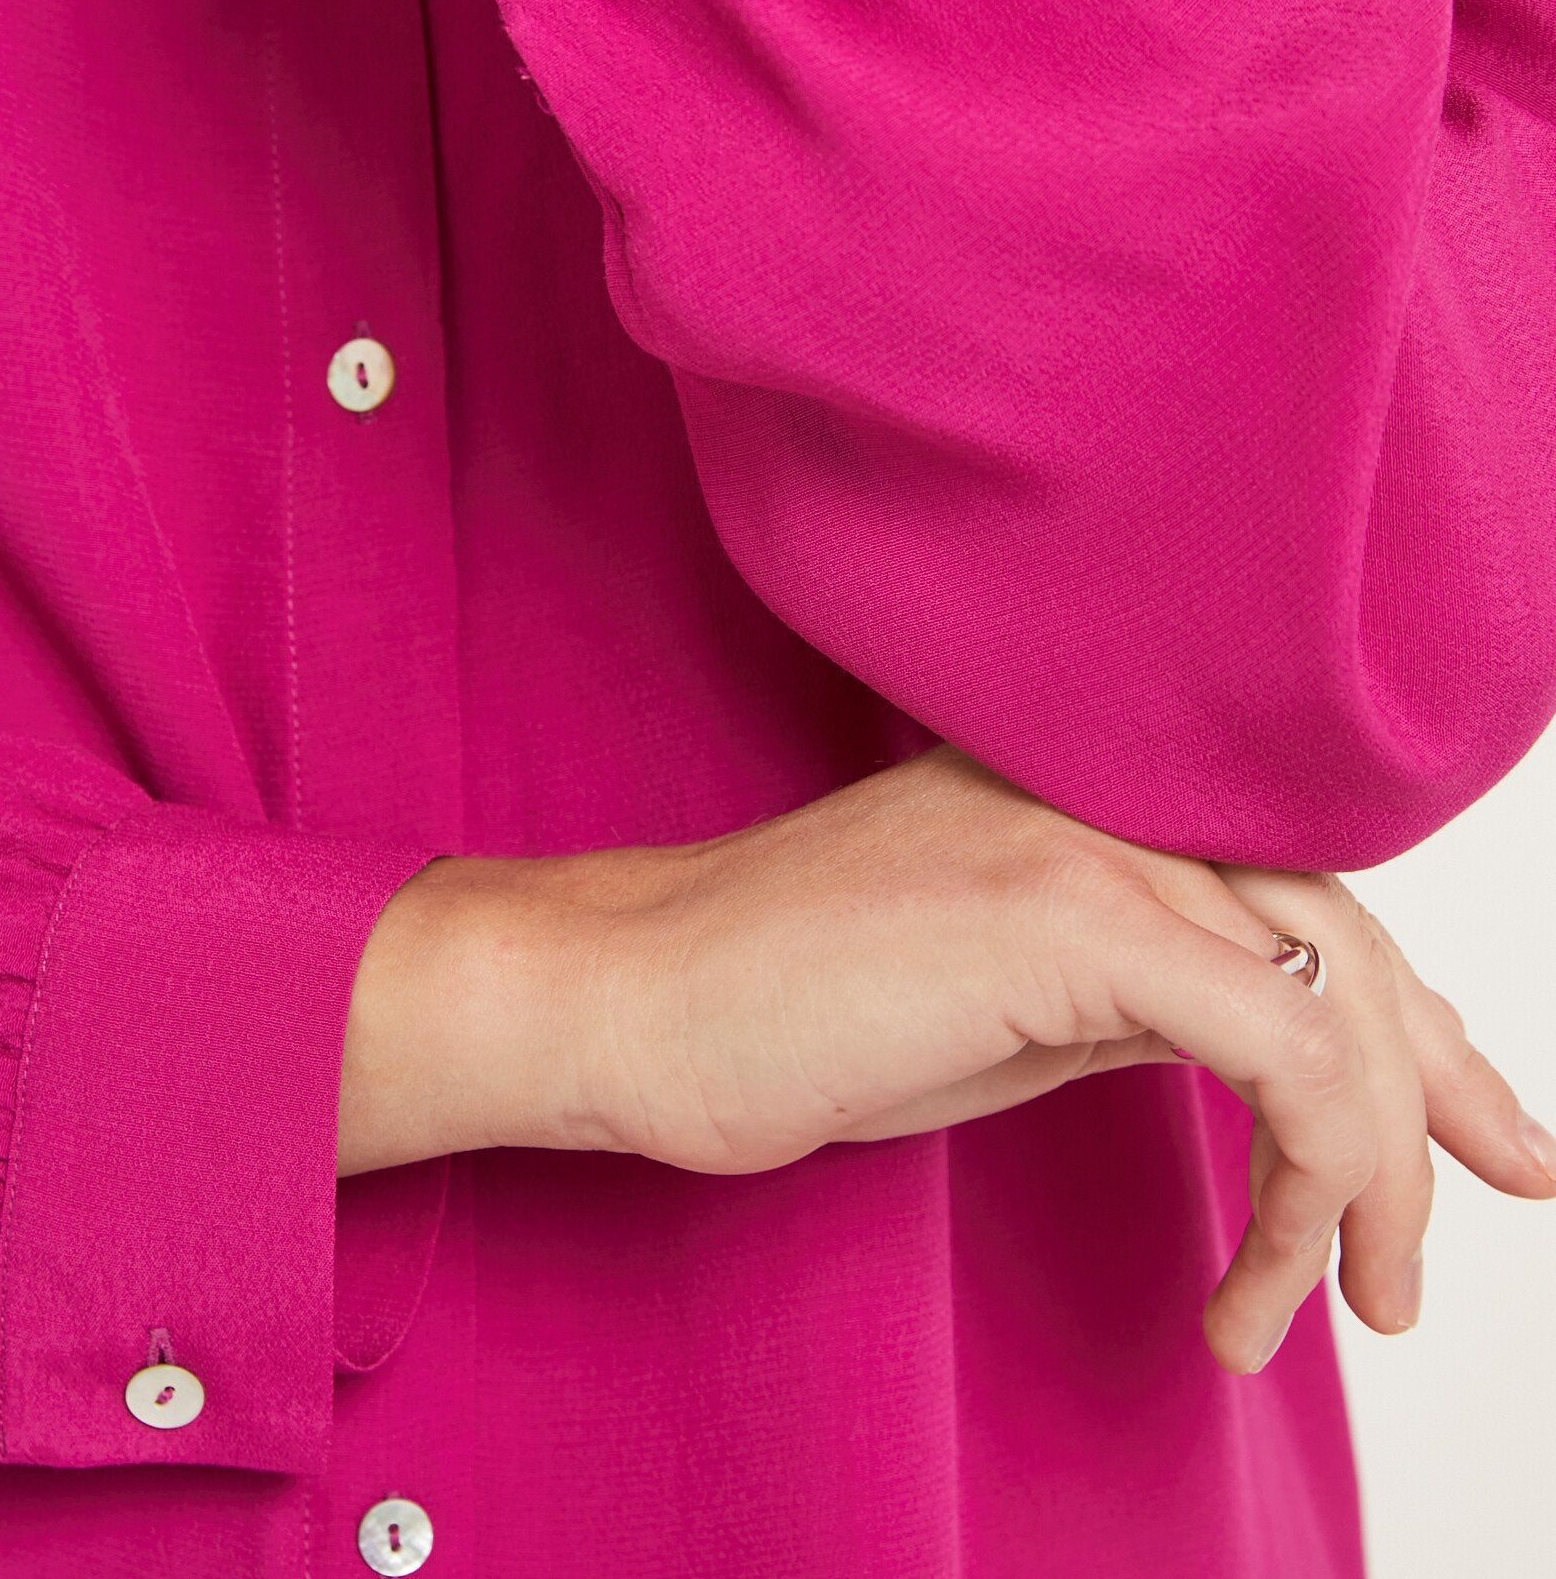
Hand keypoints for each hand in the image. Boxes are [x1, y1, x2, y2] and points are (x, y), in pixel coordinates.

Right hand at [340, 746, 1555, 1374]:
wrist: (625, 998)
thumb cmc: (774, 1010)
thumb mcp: (996, 998)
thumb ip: (1127, 987)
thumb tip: (1253, 1047)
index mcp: (1081, 798)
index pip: (1296, 886)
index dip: (1407, 1006)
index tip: (1471, 1121)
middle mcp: (1098, 792)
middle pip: (1342, 926)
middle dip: (1439, 1081)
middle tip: (1496, 1189)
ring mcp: (1080, 837)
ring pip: (1325, 992)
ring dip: (1372, 1170)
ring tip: (1362, 1300)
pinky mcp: (1059, 914)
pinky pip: (1268, 1044)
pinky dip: (1303, 1180)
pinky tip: (1257, 1286)